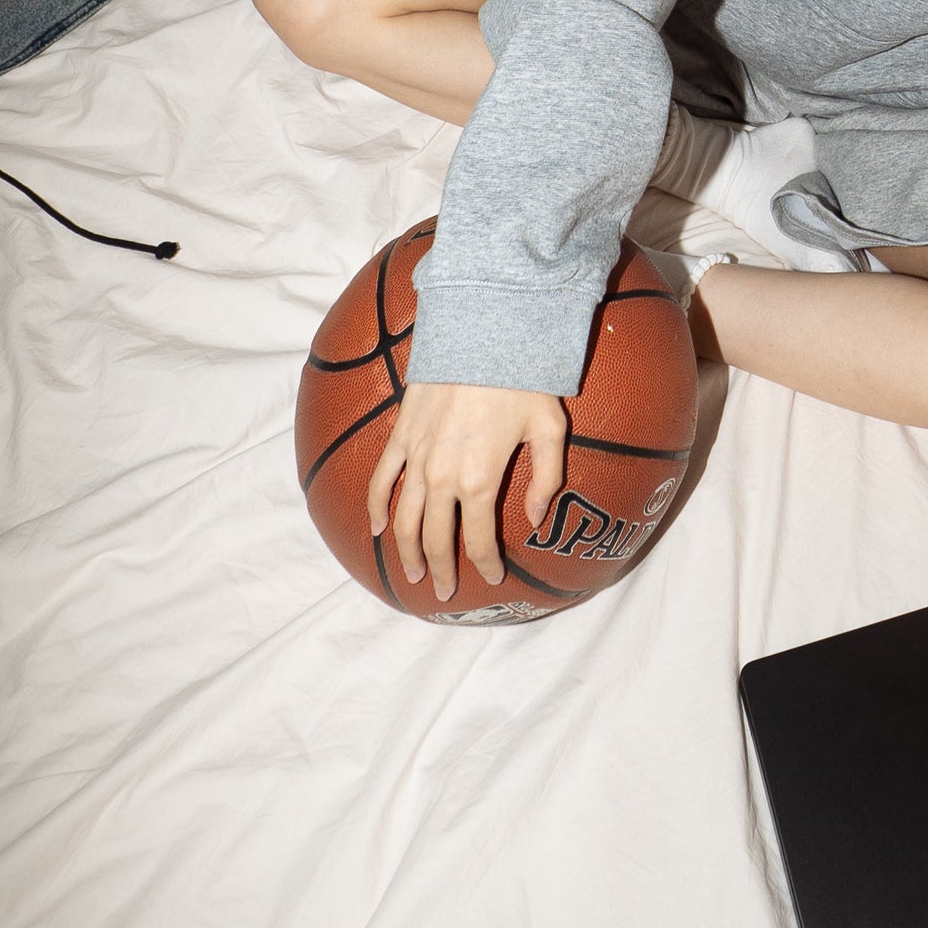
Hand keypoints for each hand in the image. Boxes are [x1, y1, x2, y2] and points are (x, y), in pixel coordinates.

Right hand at [366, 382, 566, 600]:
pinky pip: (382, 479)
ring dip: (406, 551)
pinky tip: (376, 528)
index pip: (478, 541)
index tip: (493, 578)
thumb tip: (536, 517)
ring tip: (413, 572)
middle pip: (436, 539)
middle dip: (442, 571)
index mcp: (480, 481)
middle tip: (444, 592)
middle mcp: (443, 477)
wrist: (483, 334)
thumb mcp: (550, 428)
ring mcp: (417, 458)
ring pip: (404, 519)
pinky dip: (376, 507)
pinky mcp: (401, 436)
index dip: (485, 566)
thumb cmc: (522, 379)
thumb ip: (546, 478)